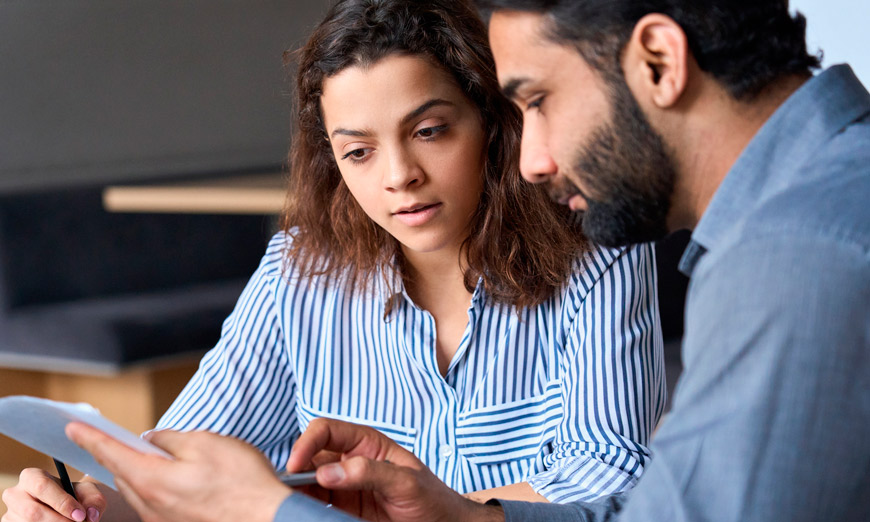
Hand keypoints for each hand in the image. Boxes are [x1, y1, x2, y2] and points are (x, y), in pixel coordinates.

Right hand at [1, 468, 104, 521]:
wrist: (64, 507)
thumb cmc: (75, 496)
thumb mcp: (87, 493)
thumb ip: (94, 500)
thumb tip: (91, 515)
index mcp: (31, 477)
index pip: (42, 487)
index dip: (62, 503)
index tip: (80, 515)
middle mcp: (15, 494)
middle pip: (32, 511)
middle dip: (58, 521)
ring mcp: (10, 513)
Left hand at [64, 423, 289, 521]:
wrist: (266, 516)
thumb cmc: (241, 481)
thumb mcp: (205, 443)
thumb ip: (171, 439)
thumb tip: (153, 439)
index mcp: (152, 480)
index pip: (111, 453)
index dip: (91, 437)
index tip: (73, 427)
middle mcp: (151, 504)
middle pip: (123, 473)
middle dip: (120, 453)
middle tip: (122, 435)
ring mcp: (163, 518)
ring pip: (139, 488)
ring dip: (141, 469)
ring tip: (162, 454)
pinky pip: (155, 500)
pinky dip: (156, 483)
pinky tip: (178, 475)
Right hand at [287, 418, 503, 521]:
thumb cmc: (432, 498)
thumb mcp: (405, 481)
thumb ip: (369, 472)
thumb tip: (327, 472)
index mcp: (366, 442)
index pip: (326, 430)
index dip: (307, 442)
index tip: (296, 465)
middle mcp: (350, 461)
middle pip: (310, 457)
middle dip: (296, 471)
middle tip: (286, 491)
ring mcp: (344, 486)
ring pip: (308, 483)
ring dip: (297, 491)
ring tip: (291, 504)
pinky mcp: (342, 510)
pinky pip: (316, 505)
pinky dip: (306, 507)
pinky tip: (302, 512)